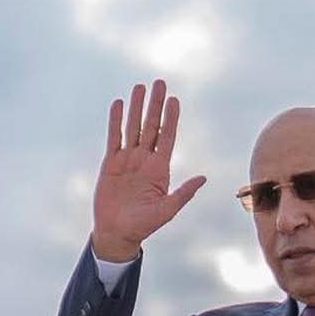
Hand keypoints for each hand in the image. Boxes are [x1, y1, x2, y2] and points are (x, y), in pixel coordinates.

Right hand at [91, 79, 206, 261]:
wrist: (117, 232)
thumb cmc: (144, 225)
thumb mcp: (167, 210)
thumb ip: (183, 193)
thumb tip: (203, 178)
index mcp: (160, 169)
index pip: (168, 137)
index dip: (171, 118)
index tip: (175, 100)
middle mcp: (145, 160)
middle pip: (151, 126)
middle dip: (155, 105)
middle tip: (160, 83)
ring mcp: (128, 160)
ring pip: (133, 127)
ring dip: (137, 107)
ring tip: (140, 87)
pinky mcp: (111, 163)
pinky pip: (114, 138)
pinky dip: (116, 121)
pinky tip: (119, 104)